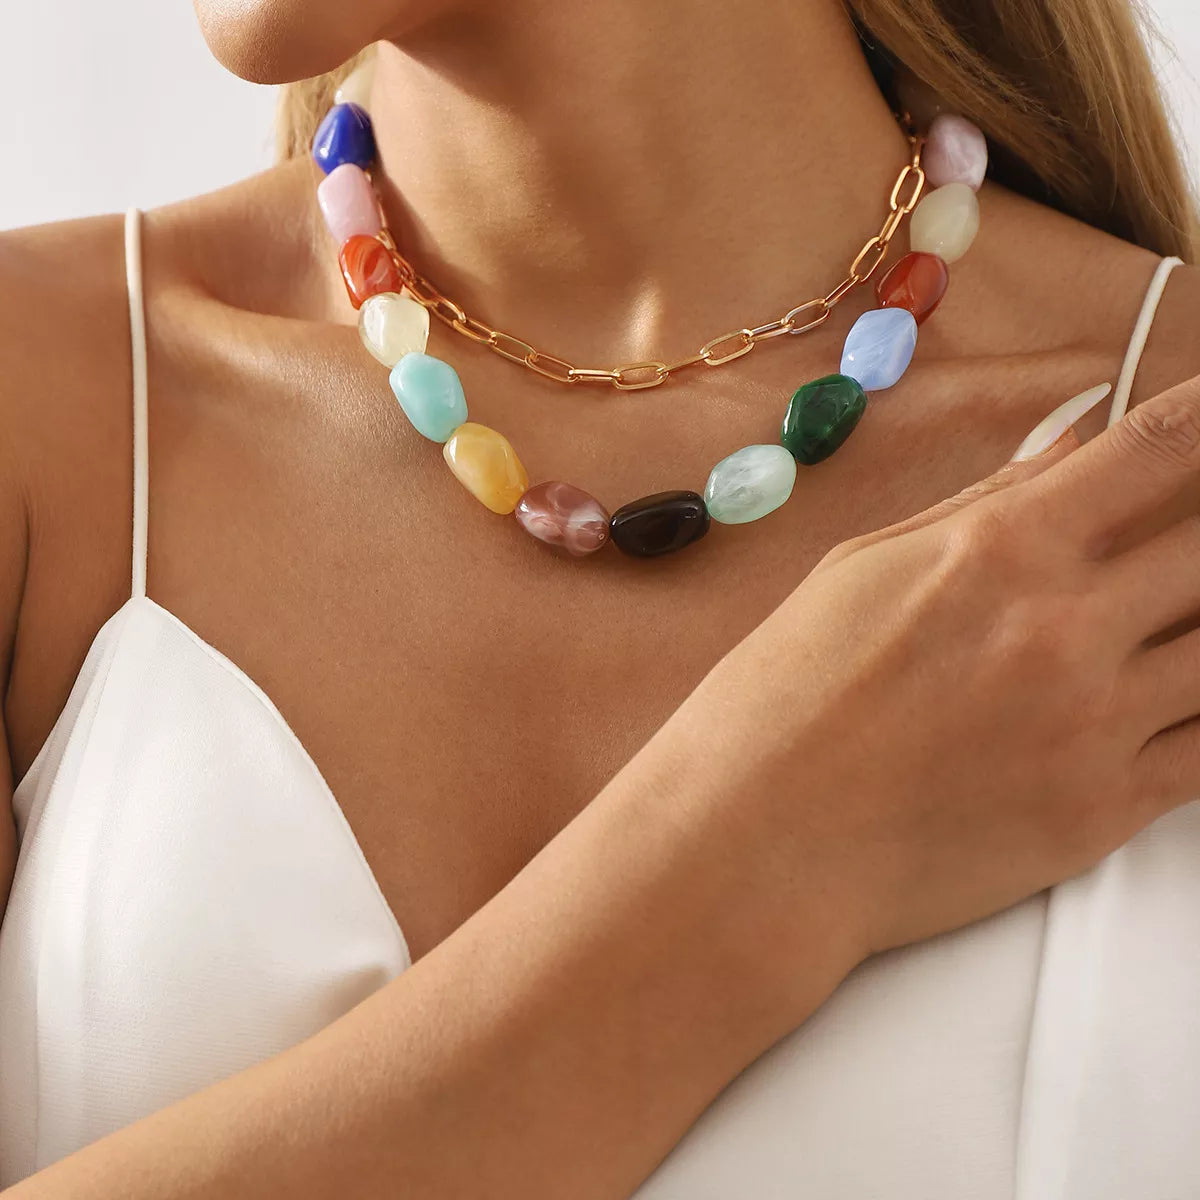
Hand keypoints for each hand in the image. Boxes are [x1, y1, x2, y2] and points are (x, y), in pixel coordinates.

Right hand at [660, 376, 1199, 1001]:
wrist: (760, 840)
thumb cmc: (783, 700)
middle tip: (1184, 547)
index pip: (1152, 452)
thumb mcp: (860, 570)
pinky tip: (1180, 701)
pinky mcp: (1104, 811)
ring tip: (1163, 626)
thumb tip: (1068, 445)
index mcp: (998, 550)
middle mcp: (1064, 627)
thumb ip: (982, 504)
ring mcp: (1095, 723)